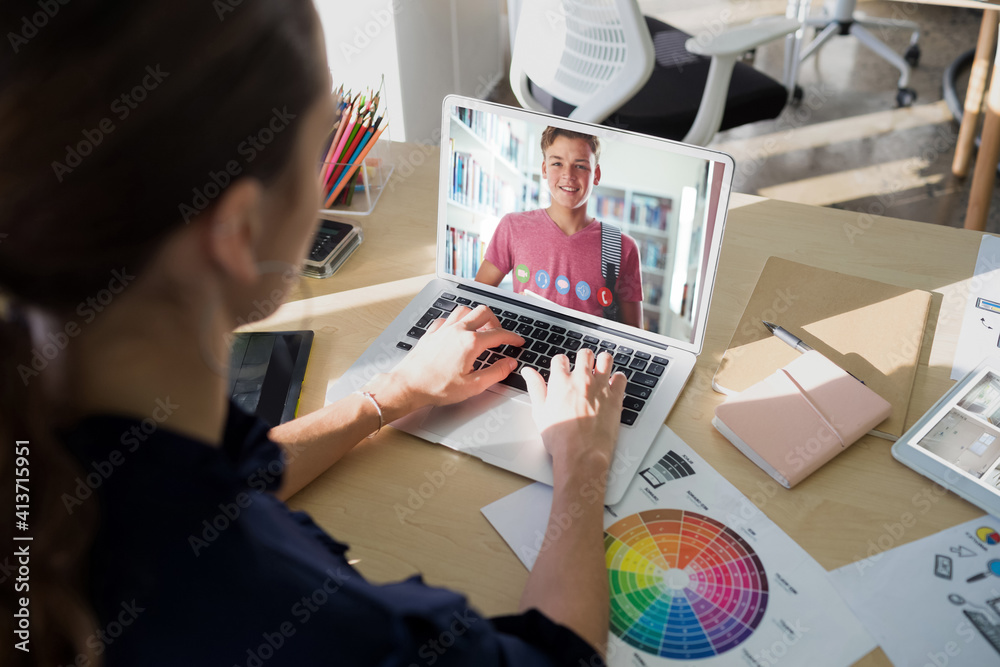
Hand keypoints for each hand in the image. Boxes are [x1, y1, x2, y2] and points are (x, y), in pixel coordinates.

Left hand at [367, 305, 523, 418]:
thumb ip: (496, 372)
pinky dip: (456, 321)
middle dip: (496, 321)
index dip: (513, 337)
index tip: (518, 341)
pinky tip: (456, 331)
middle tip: (499, 334)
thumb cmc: (437, 388)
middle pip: (483, 312)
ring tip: (480, 330)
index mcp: (471, 342)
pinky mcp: (431, 333)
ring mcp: (443, 329)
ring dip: (476, 317)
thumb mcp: (473, 386)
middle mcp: (458, 330)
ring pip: (464, 310)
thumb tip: (510, 363)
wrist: (408, 385)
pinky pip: (447, 318)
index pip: (499, 334)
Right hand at [522, 348, 626, 478]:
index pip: (560, 359)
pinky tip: (613, 384)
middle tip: (583, 367)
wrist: (581, 454)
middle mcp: (581, 379)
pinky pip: (621, 378)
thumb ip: (535, 388)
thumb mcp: (539, 412)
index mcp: (561, 381)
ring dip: (602, 362)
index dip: (561, 363)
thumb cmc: (560, 438)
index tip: (563, 369)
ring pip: (605, 359)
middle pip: (584, 354)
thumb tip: (528, 372)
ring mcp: (600, 387)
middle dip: (583, 358)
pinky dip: (618, 378)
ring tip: (600, 369)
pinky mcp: (615, 397)